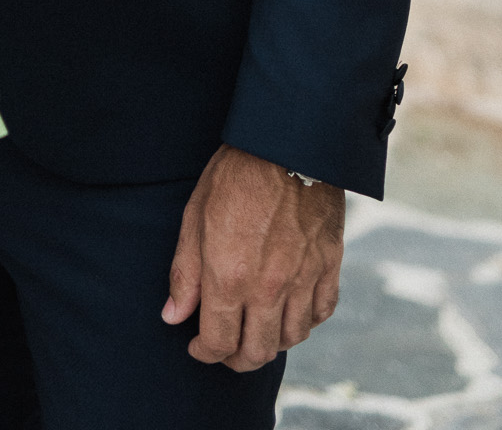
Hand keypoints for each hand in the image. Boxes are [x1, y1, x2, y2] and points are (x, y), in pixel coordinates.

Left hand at [163, 145, 343, 369]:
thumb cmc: (235, 174)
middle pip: (256, 351)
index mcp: (230, 276)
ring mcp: (303, 279)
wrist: (286, 142)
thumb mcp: (195, 216)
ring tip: (254, 329)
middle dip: (236, 358)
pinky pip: (321, 312)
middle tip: (225, 348)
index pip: (218, 342)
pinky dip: (305, 321)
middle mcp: (268, 287)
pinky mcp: (329, 266)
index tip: (196, 346)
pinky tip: (290, 311)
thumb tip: (173, 315)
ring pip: (290, 338)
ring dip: (270, 342)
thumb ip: (185, 272)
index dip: (204, 352)